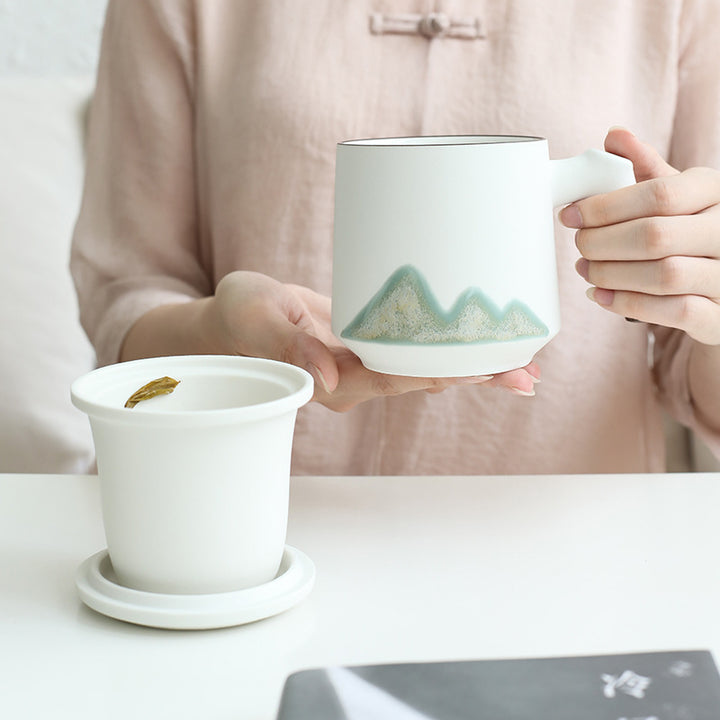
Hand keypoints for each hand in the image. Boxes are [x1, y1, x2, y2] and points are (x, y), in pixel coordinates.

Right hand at [209, 271, 539, 410]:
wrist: (232, 320)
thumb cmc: (238, 320)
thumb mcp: (260, 323)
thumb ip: (291, 347)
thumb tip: (324, 380)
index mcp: (334, 380)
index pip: (401, 379)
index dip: (447, 374)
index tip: (490, 369)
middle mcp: (355, 379)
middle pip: (425, 379)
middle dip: (476, 375)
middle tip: (528, 372)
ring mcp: (361, 365)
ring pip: (424, 368)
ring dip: (470, 364)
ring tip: (522, 361)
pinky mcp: (363, 345)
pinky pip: (411, 350)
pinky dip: (444, 346)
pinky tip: (472, 338)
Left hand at [560, 127, 719, 345]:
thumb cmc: (688, 231)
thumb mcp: (676, 194)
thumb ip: (644, 168)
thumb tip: (614, 136)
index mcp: (714, 191)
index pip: (659, 194)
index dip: (605, 206)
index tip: (570, 215)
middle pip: (655, 236)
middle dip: (602, 243)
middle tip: (578, 245)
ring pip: (664, 276)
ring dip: (611, 275)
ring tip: (585, 270)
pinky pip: (675, 312)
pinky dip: (628, 304)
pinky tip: (601, 296)